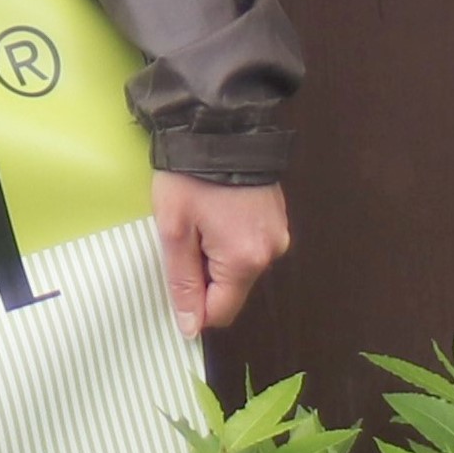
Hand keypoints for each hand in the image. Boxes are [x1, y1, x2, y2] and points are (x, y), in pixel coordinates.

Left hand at [153, 174, 286, 335]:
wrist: (220, 124)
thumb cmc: (190, 177)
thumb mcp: (174, 229)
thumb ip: (183, 282)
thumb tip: (191, 328)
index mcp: (245, 260)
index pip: (221, 312)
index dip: (194, 305)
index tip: (175, 279)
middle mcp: (271, 252)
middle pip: (232, 289)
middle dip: (204, 274)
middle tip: (183, 239)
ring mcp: (279, 233)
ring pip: (240, 267)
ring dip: (216, 256)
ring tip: (198, 220)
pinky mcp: (277, 217)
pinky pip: (250, 245)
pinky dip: (230, 239)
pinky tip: (214, 212)